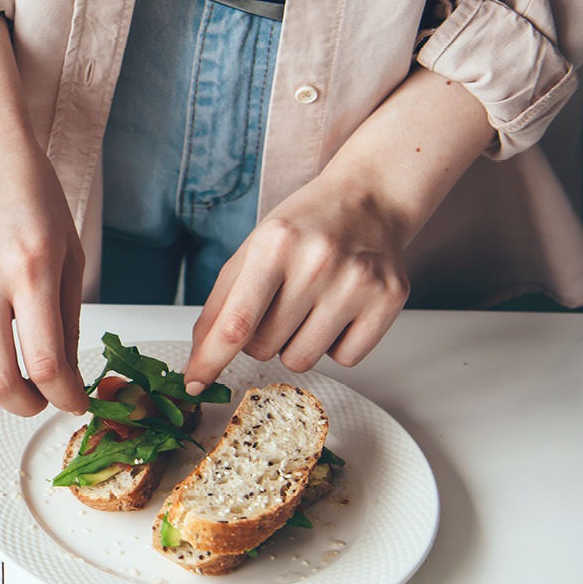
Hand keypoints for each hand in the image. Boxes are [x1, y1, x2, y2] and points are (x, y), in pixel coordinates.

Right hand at [0, 13, 88, 417]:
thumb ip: (67, 316)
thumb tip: (64, 372)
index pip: (45, 364)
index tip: (72, 402)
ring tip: (7, 365)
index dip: (64, 397)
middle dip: (24, 405)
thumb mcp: (67, 251)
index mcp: (31, 271)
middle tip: (38, 400)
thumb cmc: (27, 191)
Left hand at [182, 66, 496, 390]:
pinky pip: (346, 359)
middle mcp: (318, 262)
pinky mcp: (388, 300)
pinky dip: (336, 344)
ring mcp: (358, 282)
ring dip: (296, 343)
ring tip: (310, 304)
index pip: (236, 322)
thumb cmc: (305, 227)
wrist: (370, 199)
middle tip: (279, 303)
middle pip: (264, 348)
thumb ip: (220, 303)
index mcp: (275, 244)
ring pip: (301, 360)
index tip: (194, 384)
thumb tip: (200, 356)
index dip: (210, 360)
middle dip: (260, 337)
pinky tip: (340, 309)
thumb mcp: (252, 250)